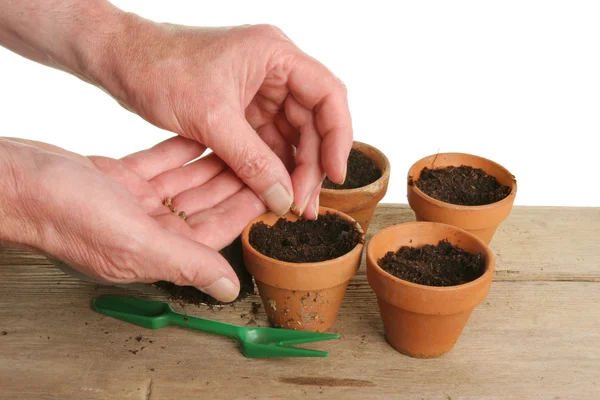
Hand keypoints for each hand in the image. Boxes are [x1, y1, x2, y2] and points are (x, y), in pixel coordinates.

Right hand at [0, 136, 265, 301]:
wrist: (16, 181)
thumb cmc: (65, 213)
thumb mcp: (135, 240)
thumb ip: (186, 262)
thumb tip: (229, 290)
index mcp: (156, 251)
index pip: (215, 230)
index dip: (245, 208)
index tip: (270, 187)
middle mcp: (149, 230)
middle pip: (206, 205)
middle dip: (234, 182)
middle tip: (263, 158)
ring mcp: (134, 204)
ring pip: (186, 183)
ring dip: (213, 164)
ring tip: (241, 142)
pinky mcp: (121, 180)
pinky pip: (161, 164)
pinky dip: (181, 151)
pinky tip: (201, 136)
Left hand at [96, 18, 352, 219]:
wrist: (120, 59)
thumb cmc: (159, 68)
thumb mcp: (211, 119)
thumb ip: (252, 160)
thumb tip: (284, 198)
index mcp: (275, 56)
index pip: (328, 95)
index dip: (338, 137)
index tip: (335, 174)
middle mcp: (274, 71)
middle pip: (312, 122)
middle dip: (310, 165)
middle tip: (305, 204)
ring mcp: (258, 90)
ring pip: (290, 136)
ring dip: (292, 171)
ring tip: (292, 207)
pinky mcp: (241, 108)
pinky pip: (266, 141)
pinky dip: (269, 166)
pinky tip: (271, 192)